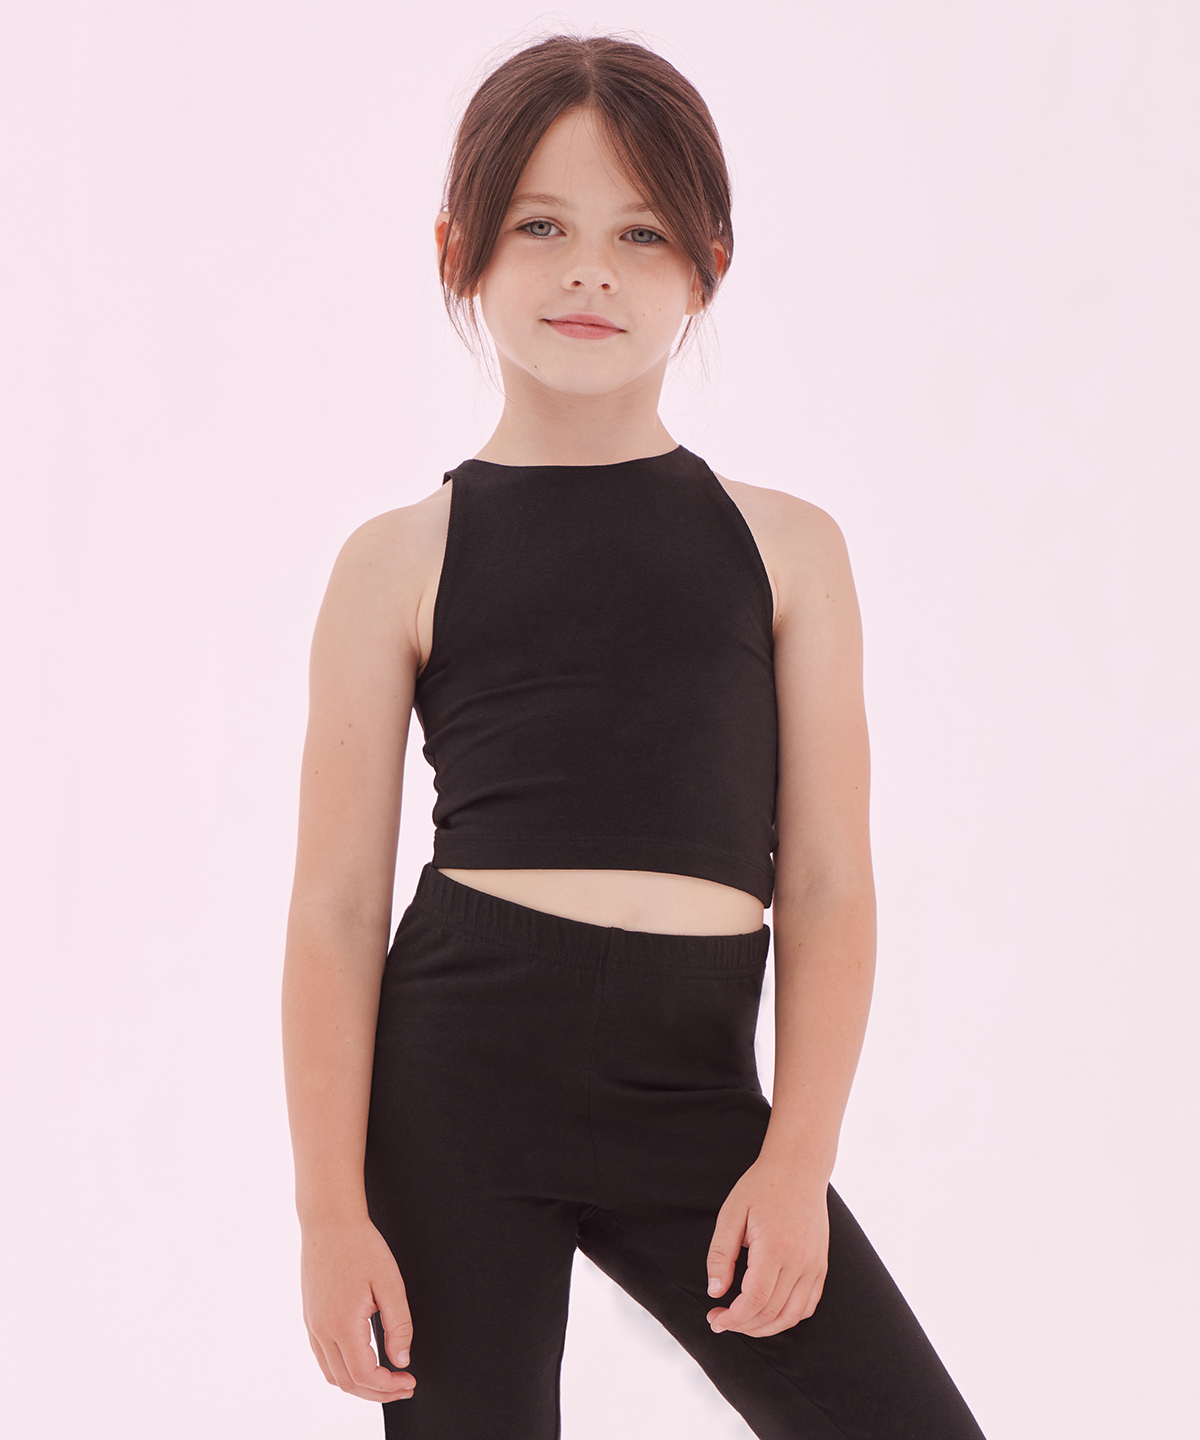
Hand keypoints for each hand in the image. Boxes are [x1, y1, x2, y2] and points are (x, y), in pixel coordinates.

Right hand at [300, 1215, 415, 1401]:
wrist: (329, 1221)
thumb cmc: (362, 1246)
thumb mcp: (390, 1283)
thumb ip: (398, 1325)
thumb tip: (402, 1360)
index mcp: (342, 1324)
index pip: (365, 1375)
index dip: (389, 1386)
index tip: (410, 1380)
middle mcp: (322, 1330)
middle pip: (347, 1382)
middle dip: (377, 1393)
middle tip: (404, 1386)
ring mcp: (312, 1325)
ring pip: (332, 1375)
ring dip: (359, 1385)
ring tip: (386, 1380)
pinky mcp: (310, 1317)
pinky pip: (323, 1358)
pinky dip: (343, 1370)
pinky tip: (363, 1361)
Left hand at [704, 1159, 829, 1336]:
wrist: (798, 1168)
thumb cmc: (761, 1187)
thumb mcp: (731, 1214)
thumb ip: (720, 1254)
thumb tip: (715, 1293)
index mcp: (775, 1247)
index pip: (755, 1299)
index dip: (733, 1318)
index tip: (714, 1318)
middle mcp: (800, 1260)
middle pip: (772, 1312)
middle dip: (743, 1325)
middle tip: (720, 1320)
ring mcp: (814, 1265)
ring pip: (792, 1316)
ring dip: (765, 1327)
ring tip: (742, 1322)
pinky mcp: (821, 1266)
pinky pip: (808, 1305)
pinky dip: (788, 1317)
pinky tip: (768, 1313)